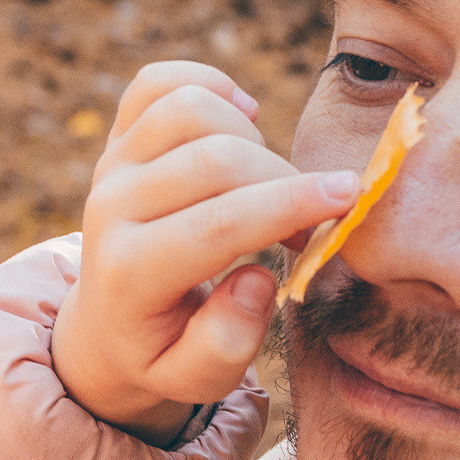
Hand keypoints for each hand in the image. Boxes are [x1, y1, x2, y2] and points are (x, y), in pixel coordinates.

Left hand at [50, 61, 361, 444]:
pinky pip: (159, 81)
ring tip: (270, 183)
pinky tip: (242, 121)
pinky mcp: (115, 135)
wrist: (107, 324)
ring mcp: (110, 164)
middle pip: (215, 158)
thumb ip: (227, 343)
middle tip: (313, 219)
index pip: (219, 224)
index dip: (292, 205)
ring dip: (252, 137)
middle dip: (286, 180)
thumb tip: (258, 280)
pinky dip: (210, 85)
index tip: (352, 197)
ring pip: (192, 108)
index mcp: (129, 272)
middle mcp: (109, 208)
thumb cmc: (165, 350)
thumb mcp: (195, 378)